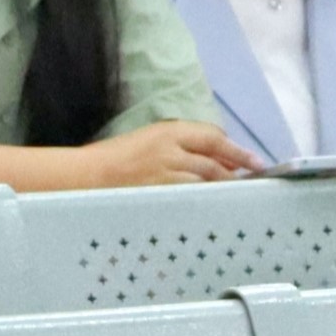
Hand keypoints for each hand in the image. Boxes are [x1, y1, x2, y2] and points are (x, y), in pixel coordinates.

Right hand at [75, 121, 260, 186]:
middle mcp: (171, 149)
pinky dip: (205, 199)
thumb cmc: (109, 159)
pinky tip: (212, 204)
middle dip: (236, 170)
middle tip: (253, 180)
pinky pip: (192, 196)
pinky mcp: (161, 192)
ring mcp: (166, 172)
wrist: (83, 176)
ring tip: (237, 194)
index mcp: (167, 131)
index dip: (235, 149)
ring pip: (207, 179)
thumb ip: (175, 148)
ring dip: (224, 186)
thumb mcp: (144, 141)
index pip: (212, 137)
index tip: (252, 160)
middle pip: (214, 159)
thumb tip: (207, 160)